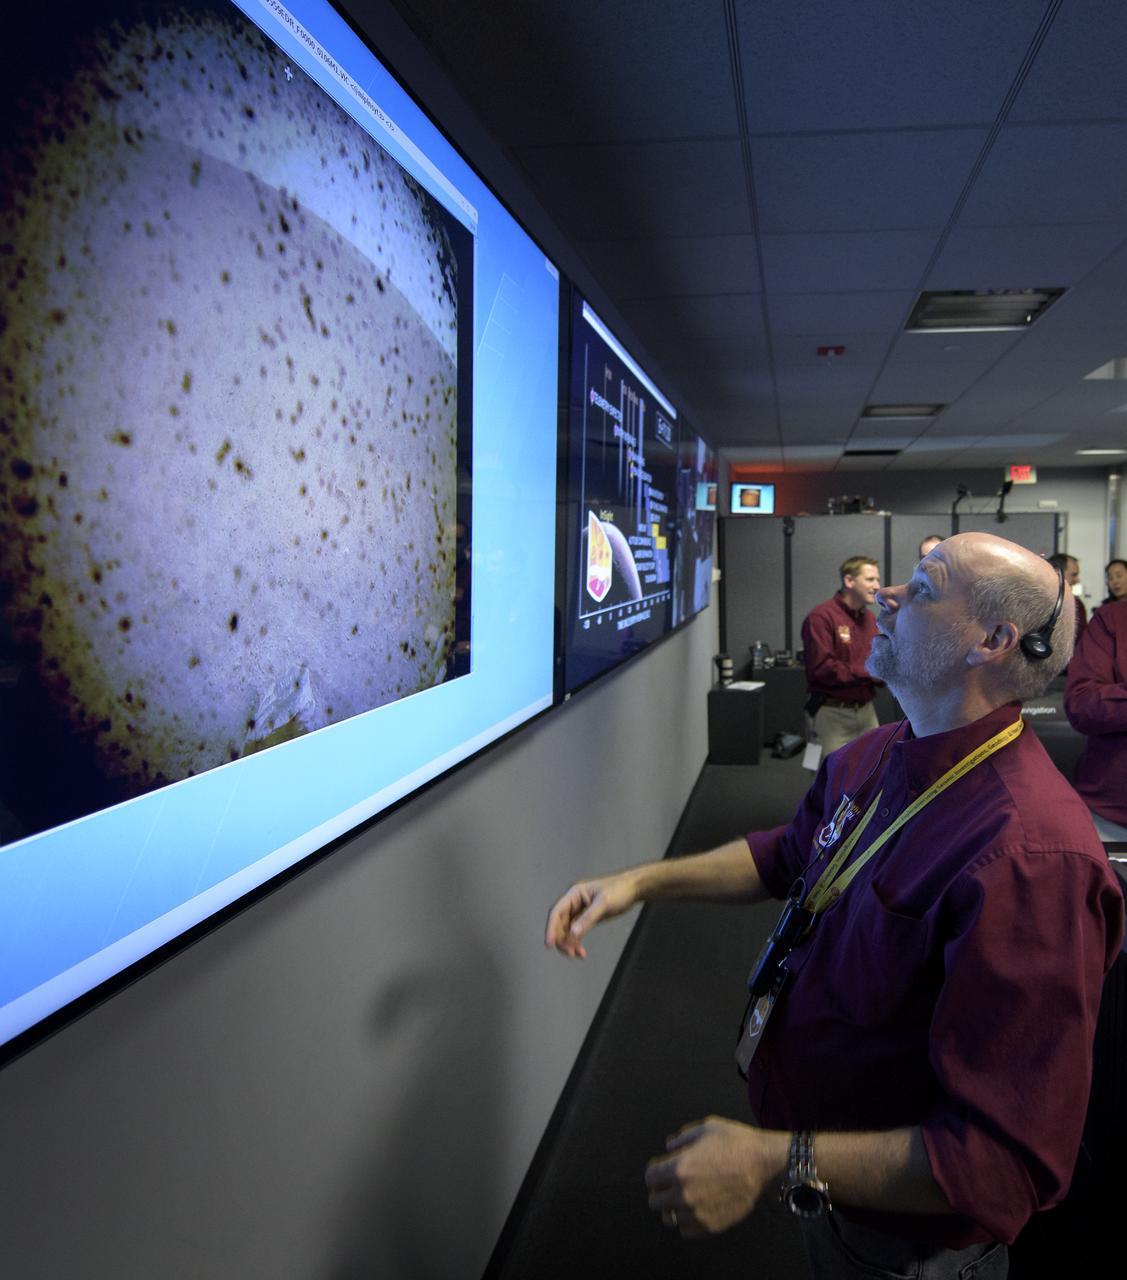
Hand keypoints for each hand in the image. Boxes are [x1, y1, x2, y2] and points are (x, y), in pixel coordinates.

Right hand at [544, 872, 637, 957]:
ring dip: (569, 943)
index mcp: (574, 894)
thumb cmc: (620, 890)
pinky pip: (576, 932)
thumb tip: (573, 933)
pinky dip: (577, 942)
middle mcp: (574, 902)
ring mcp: (580, 910)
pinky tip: (581, 951)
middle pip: (560, 923)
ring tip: (577, 954)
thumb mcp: (603, 904)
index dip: (551, 928)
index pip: (556, 912)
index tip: (549, 943)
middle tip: (570, 953)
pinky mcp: (587, 917)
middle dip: (562, 939)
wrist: (634, 888)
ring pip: (567, 930)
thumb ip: (588, 918)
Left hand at [644, 1116, 778, 1238]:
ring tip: (683, 1197)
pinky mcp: (711, 1225)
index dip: (655, 1171)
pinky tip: (695, 1208)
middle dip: (660, 1190)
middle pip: (655, 1201)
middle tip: (670, 1183)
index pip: (650, 1178)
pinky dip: (687, 1221)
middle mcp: (684, 1194)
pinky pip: (686, 1231)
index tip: (661, 1168)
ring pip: (669, 1218)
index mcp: (679, 1168)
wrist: (764, 1165)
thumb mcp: (707, 1127)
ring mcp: (698, 1213)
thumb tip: (669, 1146)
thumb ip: (683, 1137)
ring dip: (672, 1207)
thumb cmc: (736, 1143)